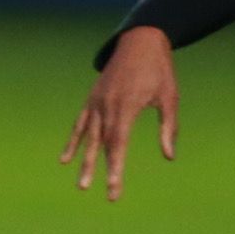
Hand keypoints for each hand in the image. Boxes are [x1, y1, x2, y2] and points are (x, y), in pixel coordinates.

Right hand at [60, 26, 178, 200]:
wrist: (140, 40)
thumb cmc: (160, 70)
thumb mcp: (169, 97)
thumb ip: (168, 128)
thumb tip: (169, 157)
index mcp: (126, 106)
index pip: (118, 144)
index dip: (115, 168)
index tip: (114, 188)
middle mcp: (107, 105)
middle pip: (101, 144)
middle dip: (98, 170)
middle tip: (94, 193)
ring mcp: (96, 101)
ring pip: (87, 136)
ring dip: (83, 160)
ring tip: (80, 184)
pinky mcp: (92, 98)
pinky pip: (80, 123)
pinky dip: (73, 141)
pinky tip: (65, 158)